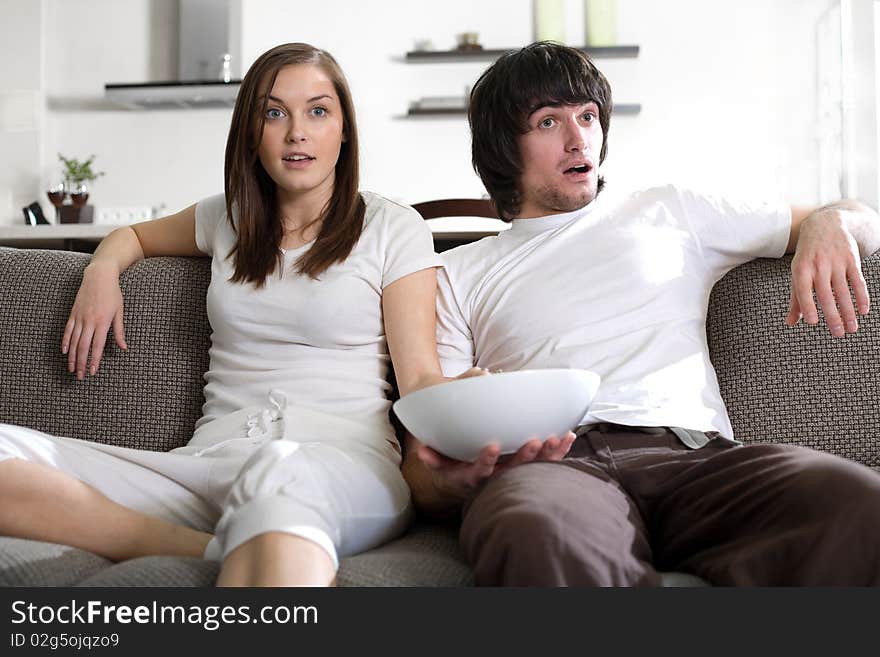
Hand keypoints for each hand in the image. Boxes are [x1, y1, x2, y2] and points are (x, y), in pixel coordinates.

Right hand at [61, 262, 127, 378]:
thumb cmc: (113, 293)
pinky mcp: (73, 313)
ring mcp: (79, 317)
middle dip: (82, 363)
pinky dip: (66, 342)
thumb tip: (123, 347)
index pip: (97, 346)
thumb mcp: (120, 312)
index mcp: (102, 322)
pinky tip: (65, 352)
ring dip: (72, 357)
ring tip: (72, 369)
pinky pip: (68, 330)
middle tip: (81, 377)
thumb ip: (119, 331)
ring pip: (74, 341)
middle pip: (83, 347)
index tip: (93, 372)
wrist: (99, 276)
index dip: (95, 361)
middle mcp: (89, 321)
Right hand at [416, 432, 575, 502]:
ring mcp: (513, 477)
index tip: (492, 447)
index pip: (479, 473)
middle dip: (524, 458)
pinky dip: (558, 452)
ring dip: (546, 456)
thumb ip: (432, 455)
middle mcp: (495, 480)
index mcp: (472, 477)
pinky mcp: (527, 472)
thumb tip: (422, 450)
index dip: (486, 462)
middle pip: (512, 473)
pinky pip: (545, 465)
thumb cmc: (452, 461)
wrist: (465, 478)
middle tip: (534, 441)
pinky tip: (568, 436)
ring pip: (532, 470)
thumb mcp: (439, 459)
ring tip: (556, 438)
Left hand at [786, 208, 869, 336]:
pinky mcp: (851, 259)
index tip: (812, 322)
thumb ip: (795, 298)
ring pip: (843, 290)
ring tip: (852, 328)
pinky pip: (858, 280)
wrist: (825, 225)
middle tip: (839, 334)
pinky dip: (862, 296)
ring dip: (849, 311)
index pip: (802, 290)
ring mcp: (836, 262)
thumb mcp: (798, 273)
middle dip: (833, 315)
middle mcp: (818, 266)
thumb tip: (790, 322)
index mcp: (801, 269)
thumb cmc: (808, 255)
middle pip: (825, 294)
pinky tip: (863, 310)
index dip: (807, 306)